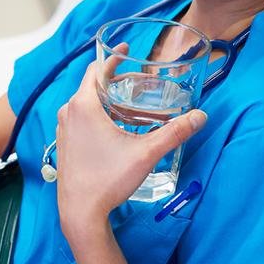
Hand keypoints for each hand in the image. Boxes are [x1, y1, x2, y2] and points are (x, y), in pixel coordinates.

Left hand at [54, 60, 207, 231]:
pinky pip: (79, 118)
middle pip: (92, 85)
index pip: (96, 69)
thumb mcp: (146, 154)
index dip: (113, 58)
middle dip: (115, 81)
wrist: (80, 212)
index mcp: (83, 105)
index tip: (126, 50)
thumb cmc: (107, 180)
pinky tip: (114, 126)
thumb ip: (174, 133)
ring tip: (129, 103)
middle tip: (138, 82)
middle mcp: (69, 112)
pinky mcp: (64, 143)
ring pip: (85, 103)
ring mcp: (63, 128)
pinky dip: (96, 114)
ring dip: (105, 99)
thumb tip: (200, 117)